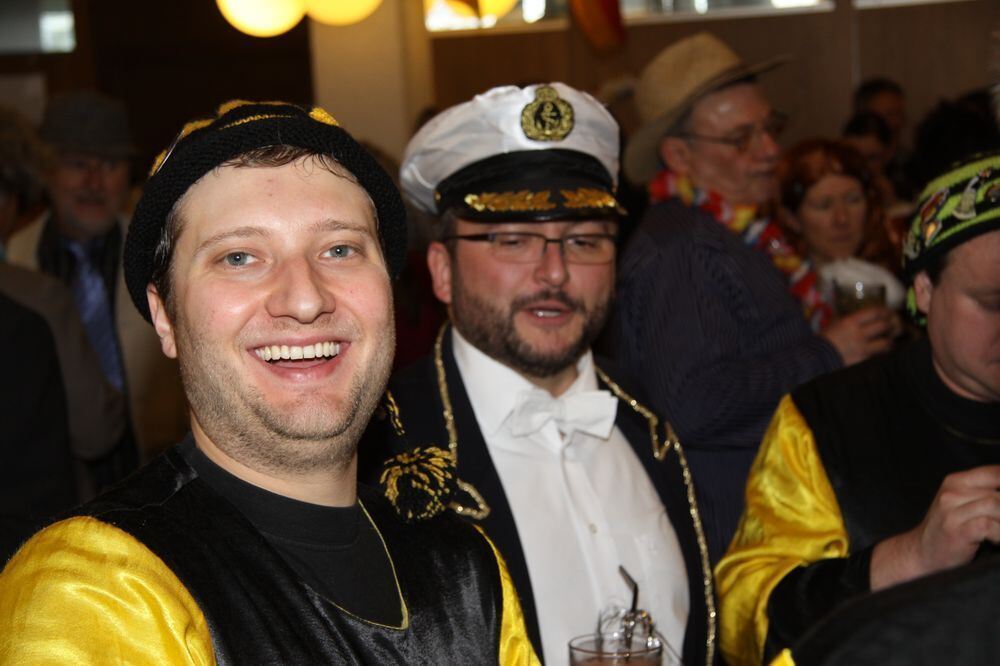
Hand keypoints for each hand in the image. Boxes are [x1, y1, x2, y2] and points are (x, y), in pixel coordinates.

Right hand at [821, 306, 898, 365]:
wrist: (814, 359)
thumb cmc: (821, 341)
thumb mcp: (833, 325)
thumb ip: (848, 320)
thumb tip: (859, 317)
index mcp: (850, 322)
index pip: (875, 311)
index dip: (885, 311)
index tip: (887, 312)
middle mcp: (859, 334)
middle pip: (884, 325)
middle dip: (891, 325)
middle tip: (892, 326)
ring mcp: (862, 348)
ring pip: (886, 343)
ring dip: (889, 341)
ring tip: (888, 341)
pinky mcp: (862, 361)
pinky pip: (878, 357)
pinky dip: (881, 355)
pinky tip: (880, 354)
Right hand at [871, 465, 999, 589]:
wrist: (920, 552)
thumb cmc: (947, 530)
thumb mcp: (961, 503)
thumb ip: (983, 494)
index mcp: (956, 481)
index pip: (995, 472)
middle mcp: (952, 492)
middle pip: (999, 491)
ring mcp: (952, 511)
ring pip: (996, 505)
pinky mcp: (956, 530)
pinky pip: (989, 526)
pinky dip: (999, 534)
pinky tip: (996, 540)